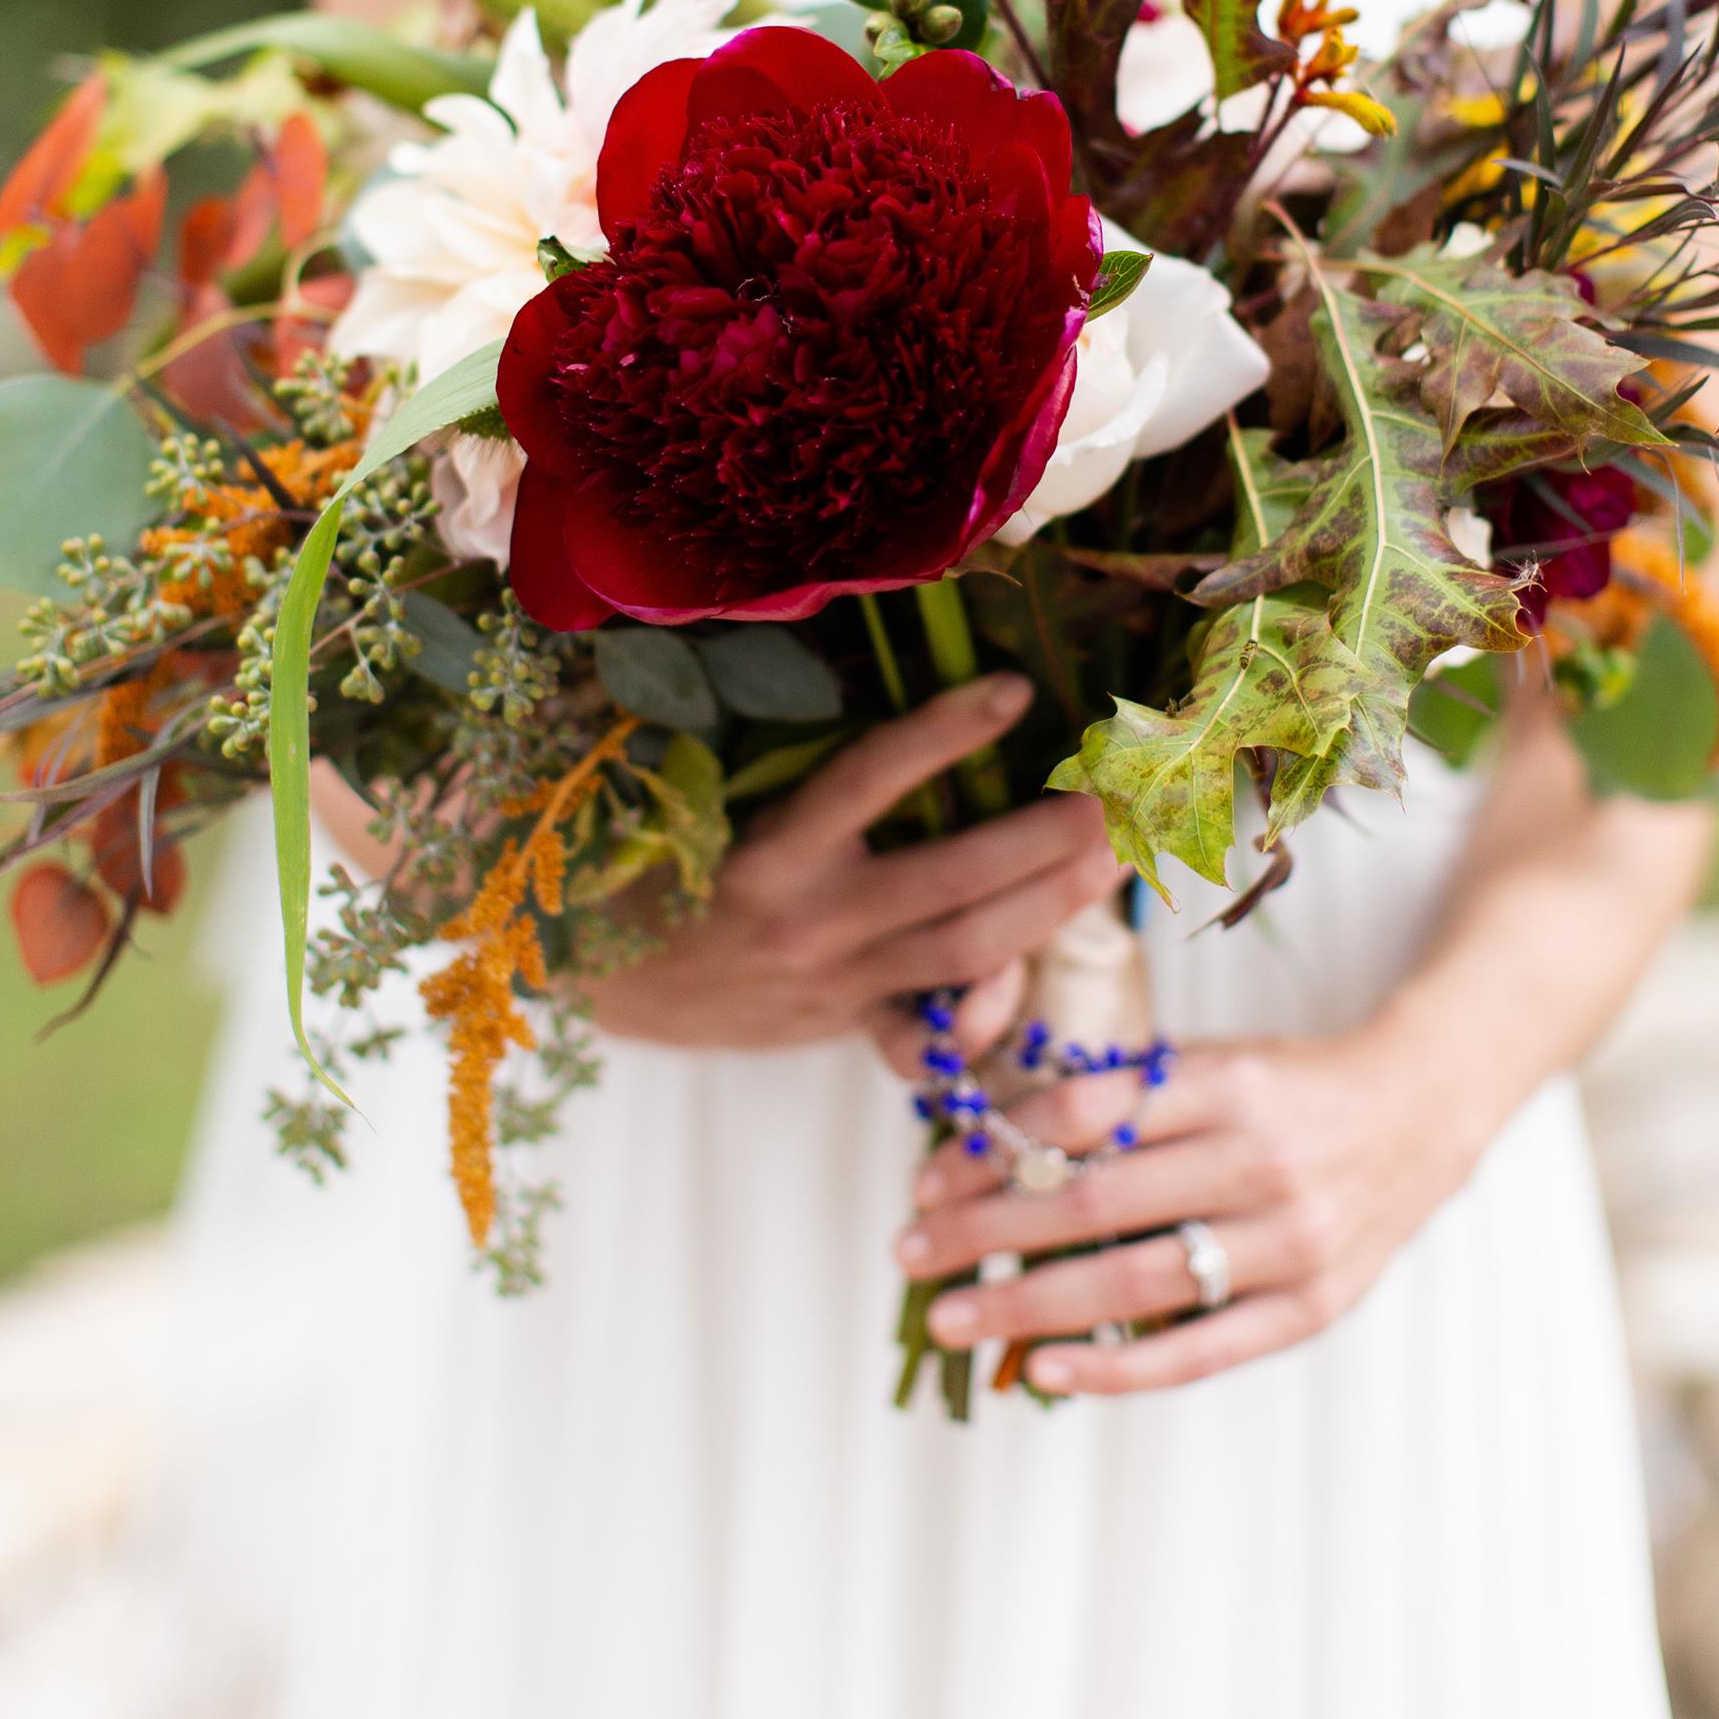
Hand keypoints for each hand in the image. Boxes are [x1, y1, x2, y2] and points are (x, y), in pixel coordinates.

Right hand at [586, 673, 1124, 1053]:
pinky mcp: (849, 1024)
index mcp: (770, 850)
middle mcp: (810, 922)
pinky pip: (938, 1029)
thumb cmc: (675, 866)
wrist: (607, 978)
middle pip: (954, 880)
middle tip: (1111, 798)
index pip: (869, 778)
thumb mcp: (716, 805)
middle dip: (1045, 840)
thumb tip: (892, 703)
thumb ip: (801, 775)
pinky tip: (1036, 967)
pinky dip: (990, 1004)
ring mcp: (838, 983)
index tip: (1015, 689)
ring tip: (1109, 863)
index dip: (945, 733)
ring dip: (1050, 907)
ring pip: (968, 952)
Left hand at [893, 1024, 1474, 1393]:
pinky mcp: (1311, 1309)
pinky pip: (1201, 1351)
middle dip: (987, 1231)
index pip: (1087, 1117)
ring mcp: (1290, 1242)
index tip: (929, 1178)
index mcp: (1225, 1084)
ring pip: (1137, 1282)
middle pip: (1096, 1203)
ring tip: (954, 1315)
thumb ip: (1124, 1096)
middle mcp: (1258, 1161)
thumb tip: (994, 1139)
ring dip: (1030, 1304)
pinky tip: (1048, 1371)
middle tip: (910, 1250)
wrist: (1418, 1115)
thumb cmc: (1287, 1088)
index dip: (997, 1149)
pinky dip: (1119, 1370)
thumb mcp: (1213, 1061)